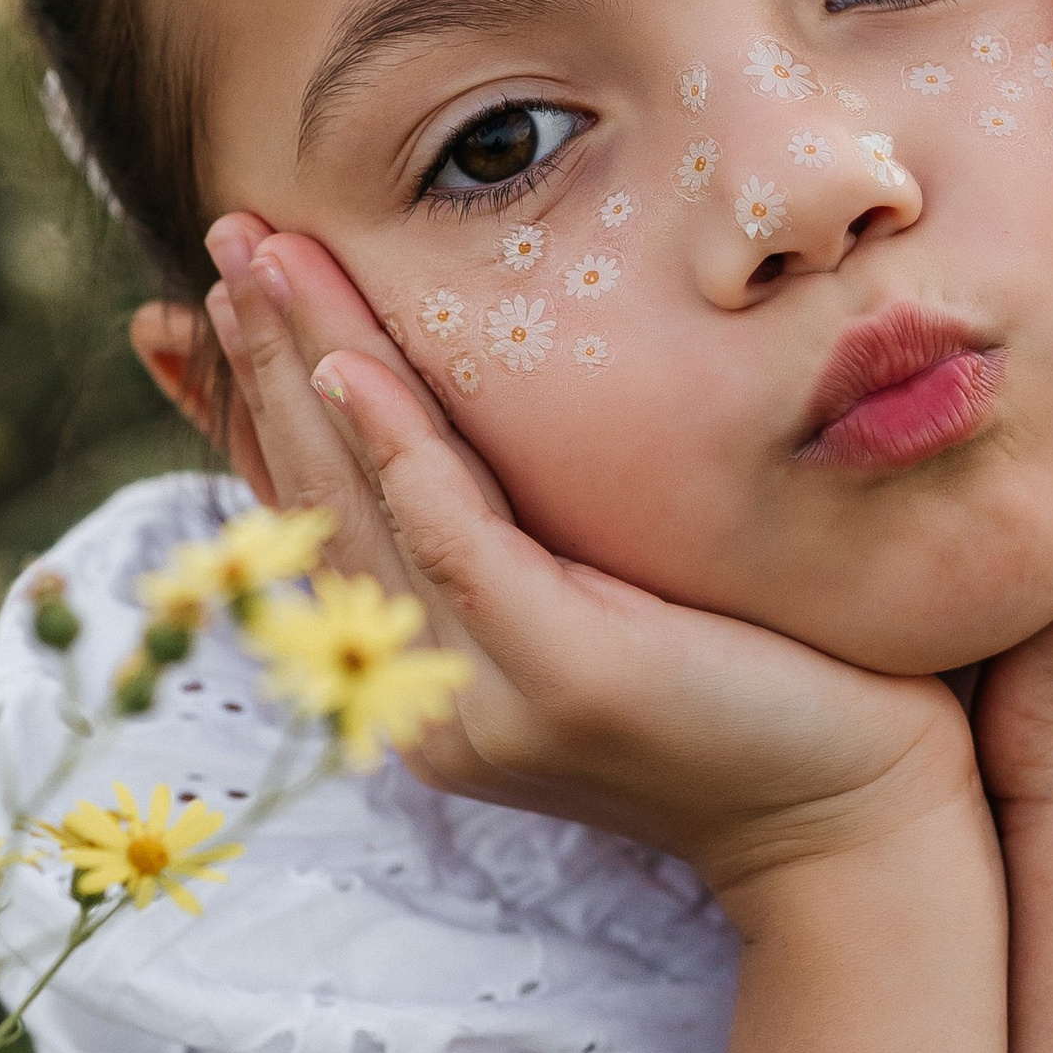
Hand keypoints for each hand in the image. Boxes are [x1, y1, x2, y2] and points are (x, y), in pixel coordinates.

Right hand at [197, 217, 981, 904]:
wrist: (858, 817)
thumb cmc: (762, 688)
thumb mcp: (618, 594)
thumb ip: (541, 528)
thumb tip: (497, 421)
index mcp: (433, 669)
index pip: (313, 518)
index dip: (244, 411)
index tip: (194, 303)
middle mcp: (429, 691)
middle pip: (314, 499)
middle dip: (257, 360)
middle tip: (227, 236)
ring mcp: (481, 692)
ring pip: (360, 504)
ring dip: (301, 368)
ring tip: (257, 259)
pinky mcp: (557, 673)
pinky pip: (451, 535)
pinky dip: (392, 442)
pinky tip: (349, 362)